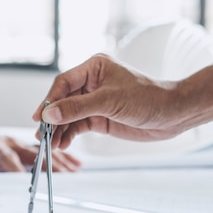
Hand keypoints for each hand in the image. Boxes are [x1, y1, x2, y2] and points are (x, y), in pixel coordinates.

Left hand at [0, 129, 80, 172]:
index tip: (20, 175)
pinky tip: (77, 165)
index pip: (3, 154)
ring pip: (43, 151)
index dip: (11, 163)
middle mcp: (10, 141)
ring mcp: (20, 142)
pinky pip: (48, 150)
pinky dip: (62, 156)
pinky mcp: (27, 145)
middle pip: (30, 152)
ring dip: (59, 161)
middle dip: (46, 163)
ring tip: (75, 173)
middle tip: (61, 176)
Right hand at [32, 54, 185, 149]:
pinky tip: (63, 143)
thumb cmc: (148, 98)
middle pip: (62, 100)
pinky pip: (77, 126)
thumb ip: (77, 107)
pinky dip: (69, 135)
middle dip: (52, 119)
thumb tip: (50, 114)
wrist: (172, 115)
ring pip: (68, 116)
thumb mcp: (109, 101)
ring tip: (50, 145)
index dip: (50, 100)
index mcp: (93, 68)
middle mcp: (91, 83)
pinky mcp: (99, 117)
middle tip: (41, 135)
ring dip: (59, 130)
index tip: (39, 117)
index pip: (63, 83)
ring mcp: (94, 101)